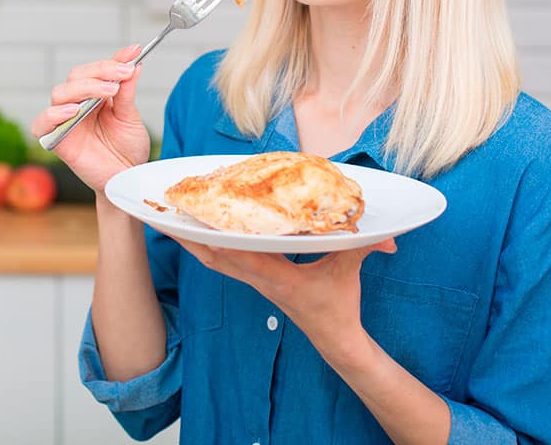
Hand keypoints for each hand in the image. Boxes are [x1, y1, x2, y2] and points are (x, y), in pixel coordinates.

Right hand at [30, 44, 149, 192]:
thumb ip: (127, 92)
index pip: (95, 71)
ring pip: (59, 94)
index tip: (133, 53)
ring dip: (83, 88)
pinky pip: (41, 124)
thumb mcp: (130, 117)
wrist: (127, 178)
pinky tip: (73, 111)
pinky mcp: (57, 141)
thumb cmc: (127, 149)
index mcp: (94, 96)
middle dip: (100, 72)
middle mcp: (77, 105)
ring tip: (108, 91)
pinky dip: (53, 115)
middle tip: (123, 74)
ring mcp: (65, 122)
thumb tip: (133, 62)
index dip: (112, 60)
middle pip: (75, 78)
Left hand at [171, 236, 396, 358]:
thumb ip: (363, 250)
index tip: (196, 222)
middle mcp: (260, 278)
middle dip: (189, 236)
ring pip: (214, 260)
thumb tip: (387, 237)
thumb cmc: (338, 306)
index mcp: (278, 278)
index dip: (219, 240)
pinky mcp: (257, 279)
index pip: (242, 257)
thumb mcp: (349, 273)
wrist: (334, 338)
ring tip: (169, 218)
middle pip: (214, 256)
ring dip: (192, 241)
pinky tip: (198, 231)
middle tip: (163, 212)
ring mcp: (255, 281)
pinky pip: (224, 261)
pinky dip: (208, 245)